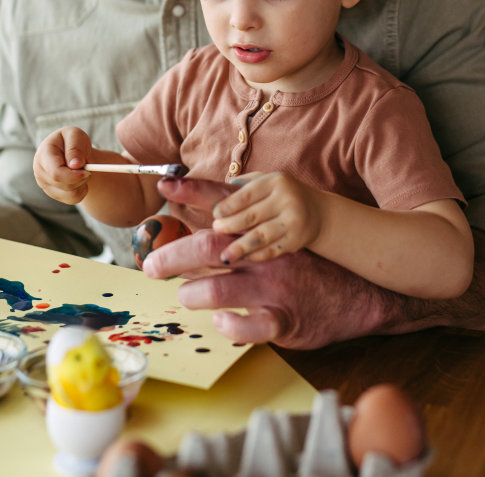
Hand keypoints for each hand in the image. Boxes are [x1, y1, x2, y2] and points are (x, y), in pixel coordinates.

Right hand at [33, 126, 91, 204]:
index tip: (87, 171)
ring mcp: (44, 184)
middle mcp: (40, 171)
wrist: (73, 150)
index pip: (55, 173)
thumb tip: (75, 165)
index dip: (73, 175)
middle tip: (87, 167)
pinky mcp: (52, 193)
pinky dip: (81, 191)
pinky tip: (80, 179)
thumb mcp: (76, 135)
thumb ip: (75, 147)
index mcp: (43, 154)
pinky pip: (72, 199)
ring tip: (82, 170)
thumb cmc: (73, 141)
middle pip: (64, 185)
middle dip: (81, 177)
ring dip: (82, 184)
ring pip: (69, 194)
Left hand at [146, 176, 392, 347]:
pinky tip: (220, 321)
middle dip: (173, 254)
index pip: (221, 202)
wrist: (361, 292)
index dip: (190, 191)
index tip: (163, 185)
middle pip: (210, 245)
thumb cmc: (309, 262)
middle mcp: (265, 253)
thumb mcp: (278, 234)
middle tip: (150, 266)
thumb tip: (194, 221)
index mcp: (262, 229)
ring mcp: (276, 286)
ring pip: (225, 286)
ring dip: (195, 291)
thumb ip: (240, 225)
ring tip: (184, 295)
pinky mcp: (287, 319)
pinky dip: (234, 325)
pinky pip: (257, 325)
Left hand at [212, 171, 322, 263]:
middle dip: (230, 225)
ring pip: (261, 236)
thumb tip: (221, 189)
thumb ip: (247, 182)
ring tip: (224, 255)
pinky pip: (273, 250)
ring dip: (240, 247)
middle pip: (252, 216)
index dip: (229, 205)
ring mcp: (293, 221)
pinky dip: (257, 255)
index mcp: (277, 182)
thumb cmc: (285, 195)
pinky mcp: (297, 240)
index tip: (215, 214)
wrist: (320, 213)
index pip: (247, 194)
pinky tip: (244, 258)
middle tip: (216, 230)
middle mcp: (287, 200)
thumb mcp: (270, 181)